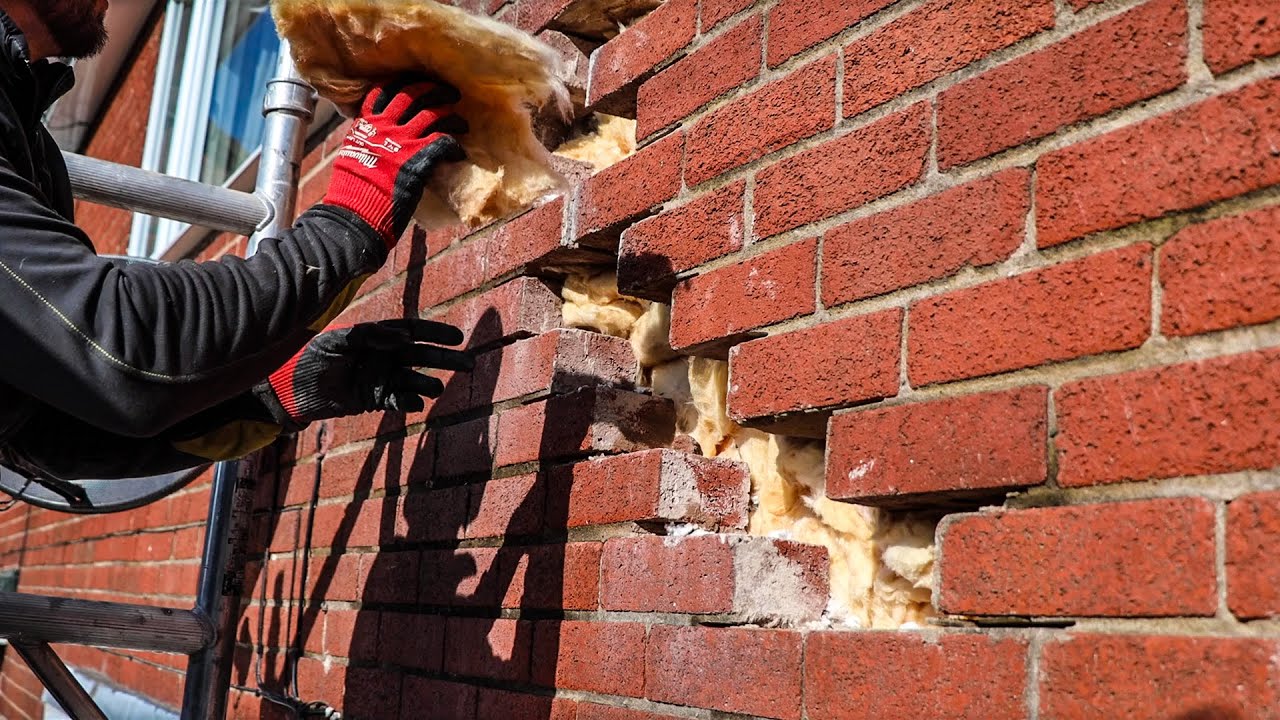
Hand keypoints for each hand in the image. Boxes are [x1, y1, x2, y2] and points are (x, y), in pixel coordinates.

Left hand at [260, 319, 473, 428]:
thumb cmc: (310, 358)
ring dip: (428, 383)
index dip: (436, 333)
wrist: (291, 390)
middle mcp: (383, 356)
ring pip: (413, 380)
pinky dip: (409, 402)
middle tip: (469, 364)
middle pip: (421, 356)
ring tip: (439, 389)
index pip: (412, 331)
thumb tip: (402, 337)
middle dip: (445, 359)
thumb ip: (368, 335)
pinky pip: (398, 400)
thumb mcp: (336, 341)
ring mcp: (380, 378)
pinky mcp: (373, 399)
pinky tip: (417, 403)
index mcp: (376, 336)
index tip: (457, 338)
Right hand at [322, 77, 467, 246]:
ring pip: (432, 114)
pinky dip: (454, 146)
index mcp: (365, 125)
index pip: (384, 91)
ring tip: (463, 122)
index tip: (418, 81)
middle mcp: (383, 127)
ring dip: (452, 116)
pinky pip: (443, 142)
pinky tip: (459, 152)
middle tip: (450, 93)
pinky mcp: (416, 161)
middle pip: (412, 95)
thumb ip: (367, 140)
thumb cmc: (352, 192)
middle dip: (434, 90)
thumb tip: (375, 136)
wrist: (354, 214)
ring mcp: (400, 142)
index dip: (404, 82)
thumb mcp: (352, 155)